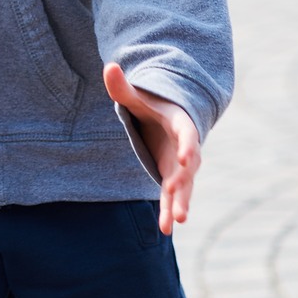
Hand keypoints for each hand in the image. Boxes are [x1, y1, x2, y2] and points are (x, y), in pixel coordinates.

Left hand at [103, 64, 198, 234]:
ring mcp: (180, 164)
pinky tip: (166, 230)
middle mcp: (185, 147)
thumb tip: (108, 67)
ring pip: (184, 186)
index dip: (189, 145)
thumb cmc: (151, 104)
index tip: (188, 158)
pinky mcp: (173, 177)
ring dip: (180, 203)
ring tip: (177, 222)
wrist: (166, 116)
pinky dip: (170, 210)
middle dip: (184, 183)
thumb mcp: (137, 96)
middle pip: (188, 167)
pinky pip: (173, 196)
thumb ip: (122, 86)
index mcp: (180, 123)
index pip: (188, 135)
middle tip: (177, 197)